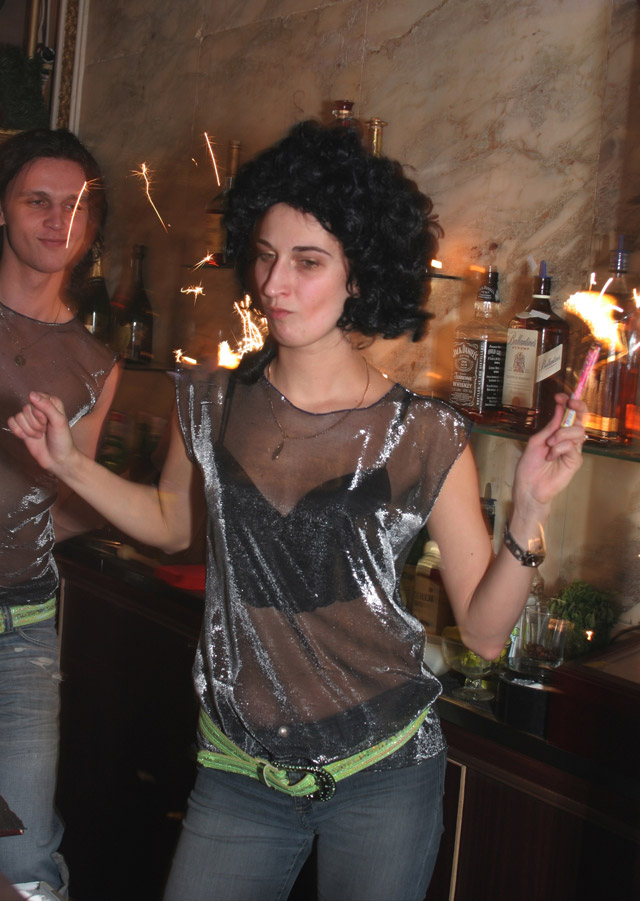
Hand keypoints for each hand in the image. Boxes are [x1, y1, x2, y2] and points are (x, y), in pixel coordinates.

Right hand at [7, 392, 76, 477]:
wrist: (57, 459)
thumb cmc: (62, 440)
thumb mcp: (59, 421)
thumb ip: (46, 406)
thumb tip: (31, 394)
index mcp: (51, 402)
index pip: (36, 399)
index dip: (40, 412)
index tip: (48, 421)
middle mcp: (39, 408)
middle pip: (26, 408)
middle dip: (35, 423)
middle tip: (45, 430)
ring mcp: (30, 418)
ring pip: (18, 416)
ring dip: (29, 430)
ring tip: (40, 434)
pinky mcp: (22, 427)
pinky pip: (11, 422)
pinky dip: (19, 432)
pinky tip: (28, 437)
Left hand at [513, 392, 585, 514]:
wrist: (528, 486)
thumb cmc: (529, 466)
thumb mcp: (537, 441)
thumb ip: (550, 426)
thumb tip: (560, 408)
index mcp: (558, 433)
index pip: (569, 415)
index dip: (568, 403)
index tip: (559, 396)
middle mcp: (568, 440)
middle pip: (581, 419)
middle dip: (577, 407)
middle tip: (569, 403)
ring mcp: (573, 450)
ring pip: (578, 431)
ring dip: (561, 434)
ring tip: (549, 444)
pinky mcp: (575, 461)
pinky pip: (572, 447)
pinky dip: (559, 448)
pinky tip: (551, 456)